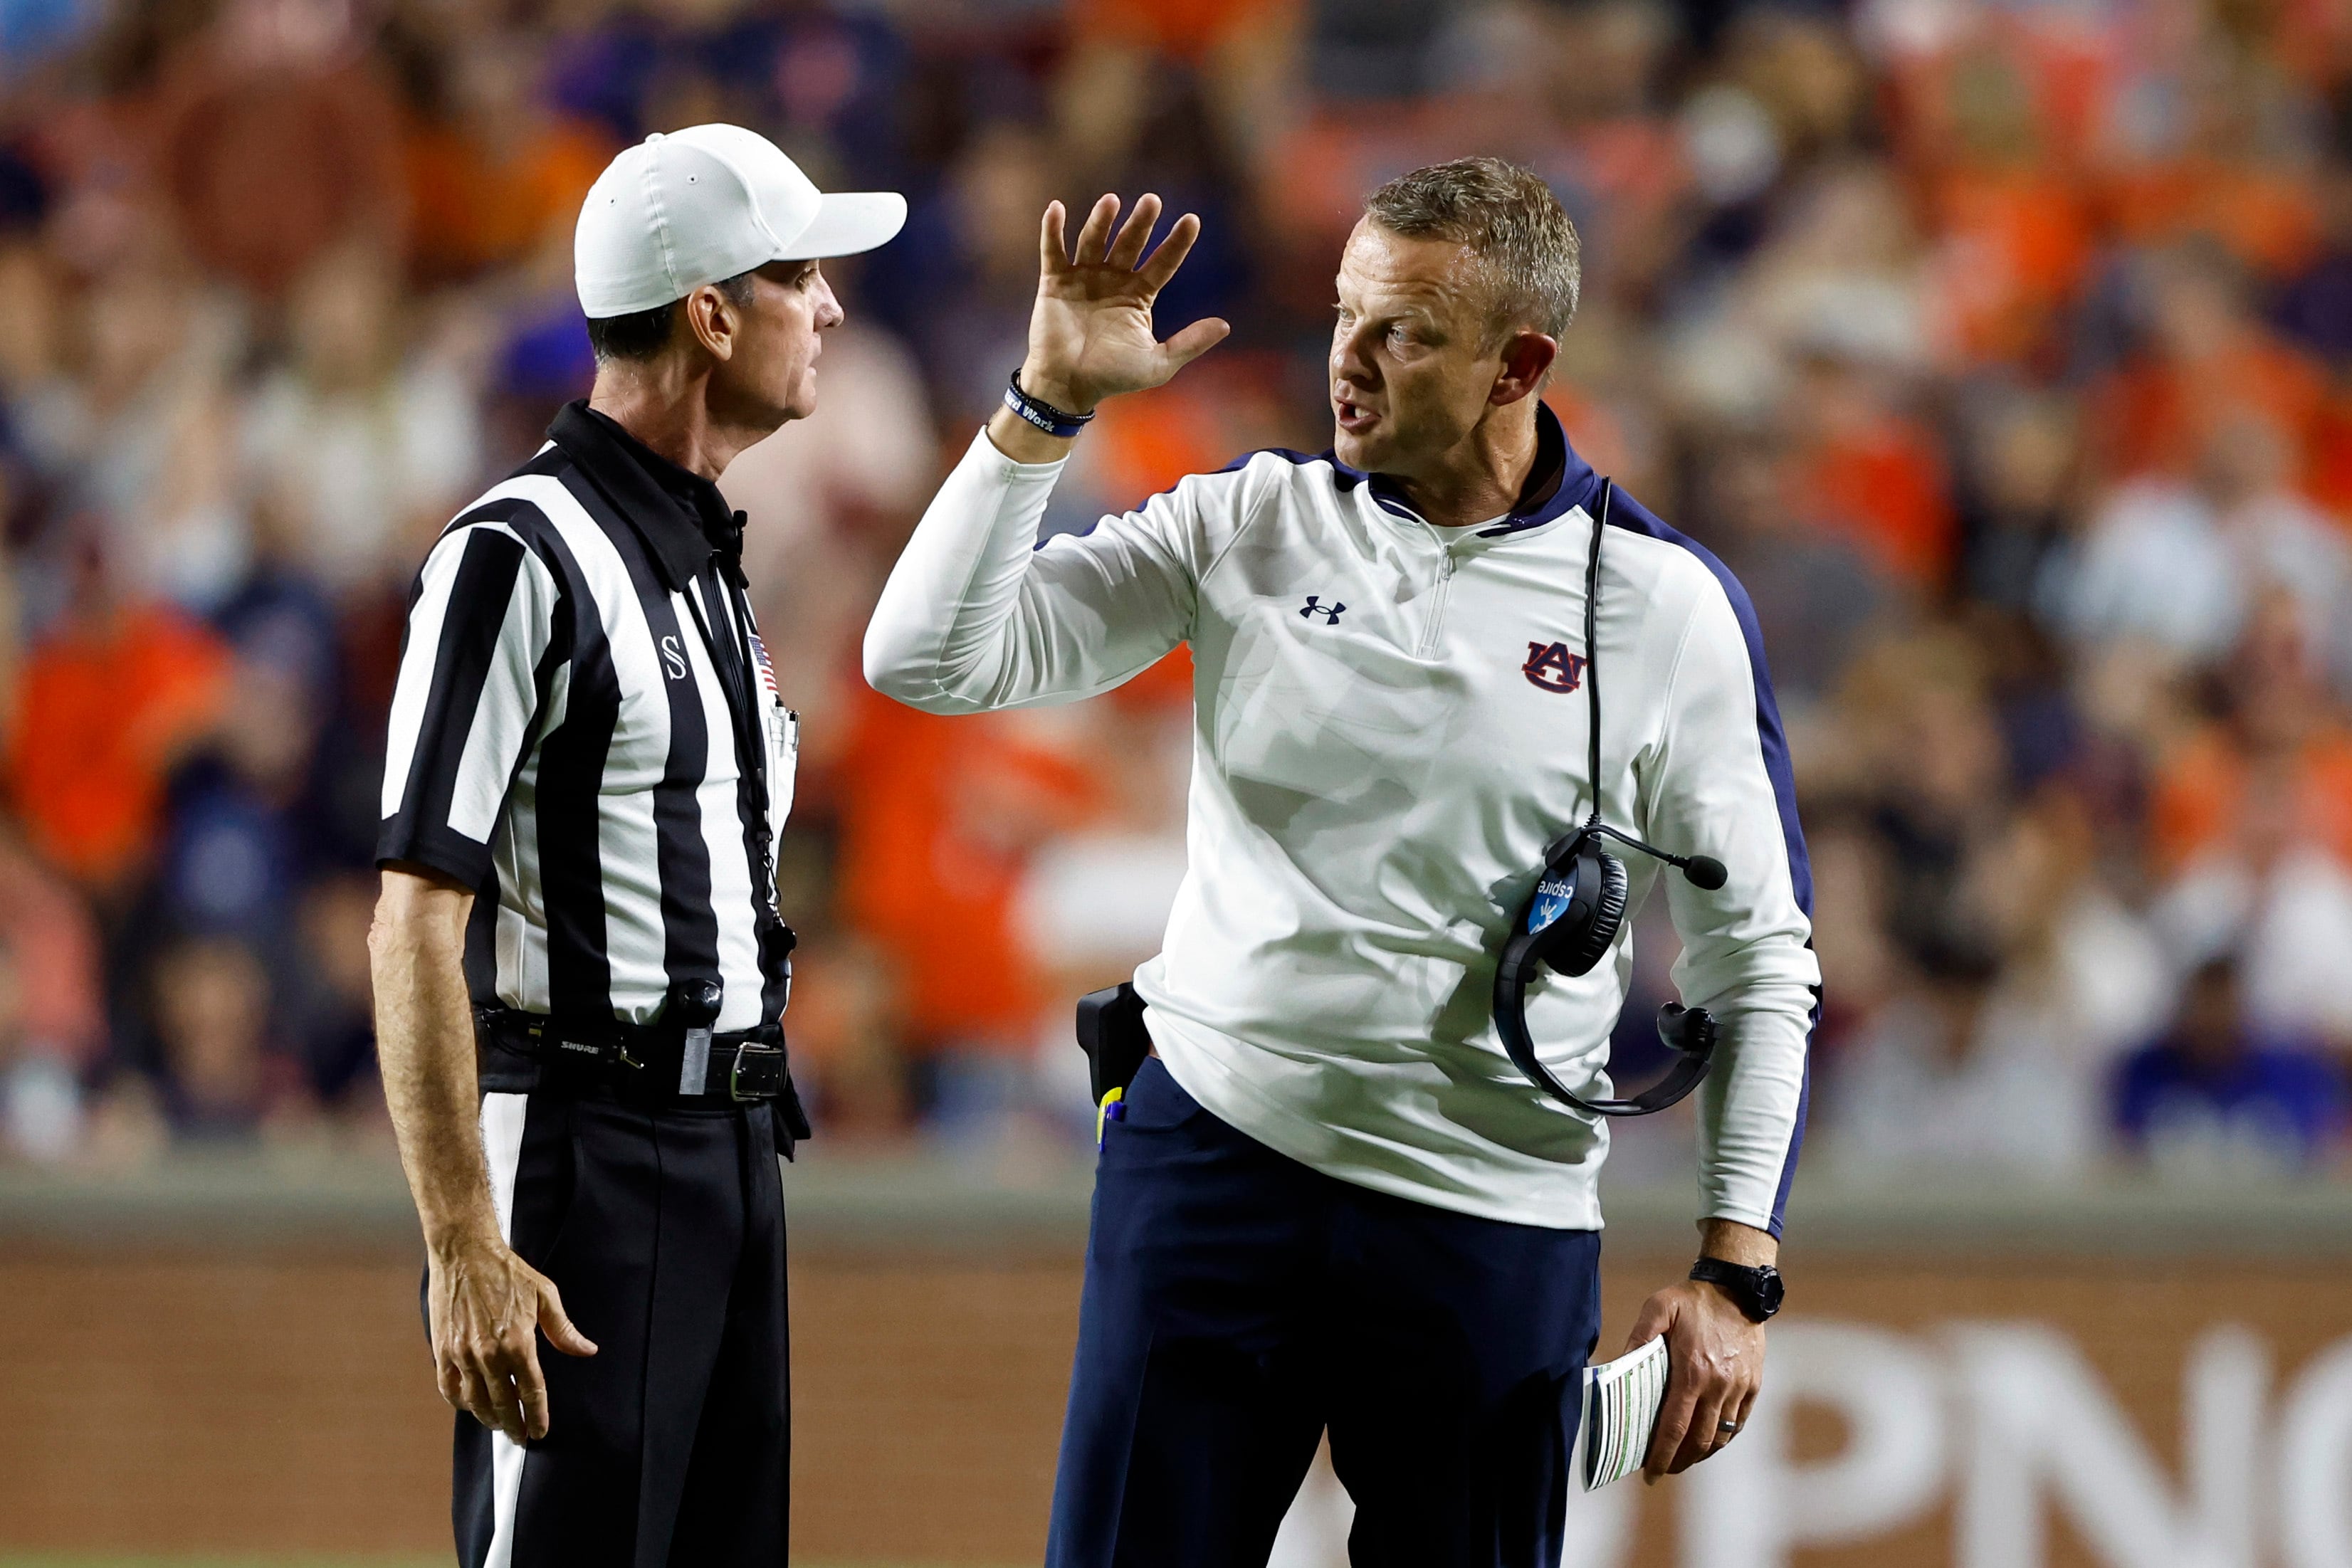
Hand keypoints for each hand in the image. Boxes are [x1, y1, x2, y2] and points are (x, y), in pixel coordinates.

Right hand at [426, 1234, 596, 1443]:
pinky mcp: (442, 1350)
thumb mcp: (545, 1296)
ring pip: (475, 1401)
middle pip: (503, 1403)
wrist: (465, 1254)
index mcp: (518, 1343)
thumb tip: (587, 1350)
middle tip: (521, 1437)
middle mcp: (488, 1354)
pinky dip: (461, 1402)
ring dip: (489, 1418)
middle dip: (514, 1425)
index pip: (531, 1392)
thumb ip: (564, 1330)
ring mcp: (462, 1354)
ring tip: (500, 1425)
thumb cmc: (508, 1272)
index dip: (537, 1415)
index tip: (540, 1431)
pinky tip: (472, 1406)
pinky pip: (449, 1388)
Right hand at [1018, 193, 1229, 413]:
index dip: (1177, 243)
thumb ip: (1190, 343)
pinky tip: (1057, 209)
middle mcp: (1113, 280)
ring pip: (1095, 241)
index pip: (1163, 263)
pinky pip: (1054, 251)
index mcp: (1139, 295)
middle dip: (1141, 224)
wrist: (1068, 387)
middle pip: (1130, 244)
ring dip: (1102, 221)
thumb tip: (1225, 326)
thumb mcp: (1158, 364)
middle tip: (1152, 201)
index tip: (1192, 220)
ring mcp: (1084, 278)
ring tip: (1112, 201)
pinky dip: (1053, 230)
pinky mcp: (1055, 282)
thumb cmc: (1112, 377)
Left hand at [1625, 1276, 1764, 1480]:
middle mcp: (1718, 1386)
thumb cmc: (1693, 1299)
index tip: (1649, 1474)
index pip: (1674, 1427)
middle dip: (1679, 1461)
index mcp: (1692, 1372)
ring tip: (1682, 1460)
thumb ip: (1638, 1337)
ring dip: (1700, 1454)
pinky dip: (1723, 1439)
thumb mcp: (1658, 1308)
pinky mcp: (1753, 1385)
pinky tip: (1708, 1441)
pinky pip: (1738, 1423)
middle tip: (1663, 1470)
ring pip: (1720, 1436)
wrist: (1738, 1288)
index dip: (1661, 1455)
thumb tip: (1618, 1365)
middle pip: (1698, 1440)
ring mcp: (1739, 1388)